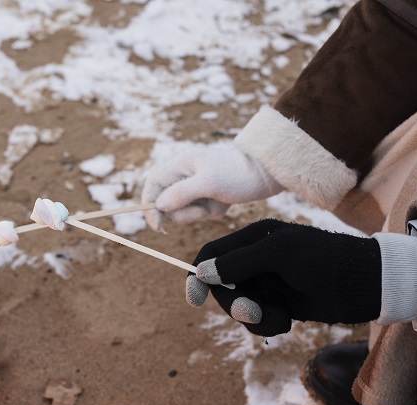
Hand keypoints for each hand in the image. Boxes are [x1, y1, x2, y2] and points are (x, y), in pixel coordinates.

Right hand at [141, 143, 282, 231]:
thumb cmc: (238, 173)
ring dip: (199, 213)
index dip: (149, 205)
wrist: (267, 174)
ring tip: (217, 203)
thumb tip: (159, 205)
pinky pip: (198, 214)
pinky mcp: (206, 198)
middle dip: (184, 212)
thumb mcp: (209, 182)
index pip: (152, 184)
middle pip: (166, 203)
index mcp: (180, 165)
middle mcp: (184, 176)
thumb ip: (182, 193)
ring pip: (182, 212)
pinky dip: (210, 213)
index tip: (158, 226)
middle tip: (203, 210)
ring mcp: (195, 188)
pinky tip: (223, 204)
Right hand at [186, 219, 380, 336]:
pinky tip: (288, 321)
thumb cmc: (326, 262)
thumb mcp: (280, 256)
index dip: (199, 275)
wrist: (366, 286)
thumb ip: (238, 262)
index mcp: (254, 238)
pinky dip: (268, 325)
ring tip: (282, 320)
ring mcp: (268, 283)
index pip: (212, 254)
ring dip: (255, 319)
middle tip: (254, 314)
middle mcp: (257, 259)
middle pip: (221, 286)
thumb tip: (201, 271)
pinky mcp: (279, 304)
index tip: (195, 299)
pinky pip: (257, 320)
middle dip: (235, 304)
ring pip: (239, 306)